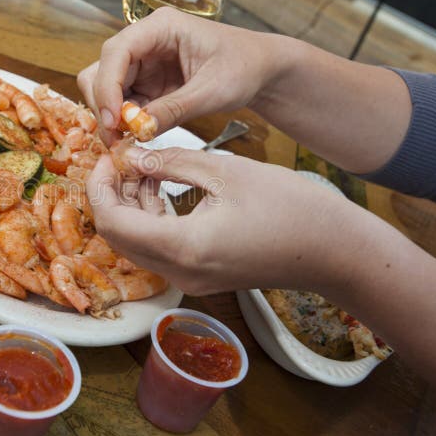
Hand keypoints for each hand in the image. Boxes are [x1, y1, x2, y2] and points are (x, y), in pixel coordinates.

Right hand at [78, 7, 288, 145]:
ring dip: (109, 115)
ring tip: (125, 141)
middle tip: (115, 139)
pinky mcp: (146, 83)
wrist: (260, 71)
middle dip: (103, 104)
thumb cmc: (243, 67)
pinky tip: (134, 136)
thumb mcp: (212, 91)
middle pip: (102, 69)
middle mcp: (145, 41)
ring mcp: (143, 63)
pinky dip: (122, 121)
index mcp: (161, 27)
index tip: (112, 119)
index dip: (107, 85)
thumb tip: (140, 129)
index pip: (118, 51)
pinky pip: (122, 102)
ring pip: (105, 87)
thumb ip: (175, 109)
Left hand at [86, 147, 359, 294]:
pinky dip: (153, 218)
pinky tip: (166, 186)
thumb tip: (133, 156)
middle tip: (123, 159)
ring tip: (147, 167)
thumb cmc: (289, 206)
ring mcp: (191, 280)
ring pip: (138, 244)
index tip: (110, 156)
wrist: (334, 250)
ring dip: (132, 205)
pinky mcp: (202, 276)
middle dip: (112, 195)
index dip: (100, 186)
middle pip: (119, 237)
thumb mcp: (225, 171)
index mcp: (182, 247)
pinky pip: (161, 249)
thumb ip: (172, 162)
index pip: (112, 222)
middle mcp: (180, 272)